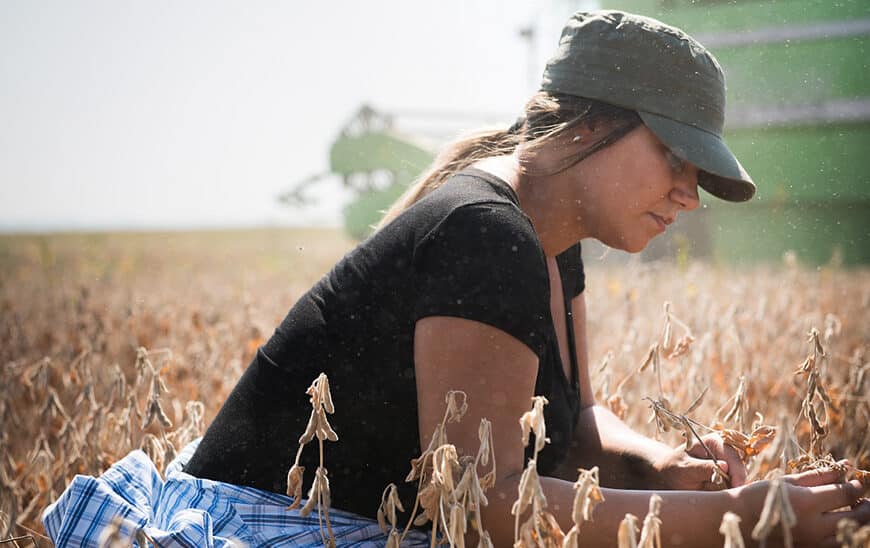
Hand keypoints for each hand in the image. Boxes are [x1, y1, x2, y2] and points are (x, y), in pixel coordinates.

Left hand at [651, 432, 744, 489]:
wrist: (669, 477)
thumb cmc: (674, 469)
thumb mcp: (685, 469)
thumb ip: (702, 468)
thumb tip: (724, 466)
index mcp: (714, 442)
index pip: (732, 456)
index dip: (736, 472)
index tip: (735, 487)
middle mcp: (725, 452)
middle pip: (740, 469)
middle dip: (736, 483)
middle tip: (729, 497)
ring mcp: (728, 466)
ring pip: (739, 481)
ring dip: (731, 490)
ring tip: (715, 495)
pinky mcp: (728, 479)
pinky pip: (734, 489)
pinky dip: (728, 495)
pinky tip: (718, 498)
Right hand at [735, 466, 869, 547]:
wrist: (737, 520)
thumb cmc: (760, 495)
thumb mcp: (787, 481)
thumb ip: (818, 475)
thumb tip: (845, 466)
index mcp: (806, 502)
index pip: (845, 494)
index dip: (856, 487)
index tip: (856, 482)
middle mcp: (814, 526)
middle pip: (855, 517)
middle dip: (865, 506)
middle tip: (864, 499)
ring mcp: (812, 543)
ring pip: (849, 535)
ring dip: (857, 523)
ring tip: (854, 512)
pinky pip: (835, 545)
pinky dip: (842, 535)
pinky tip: (837, 525)